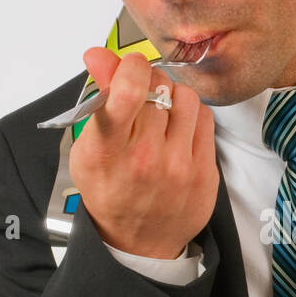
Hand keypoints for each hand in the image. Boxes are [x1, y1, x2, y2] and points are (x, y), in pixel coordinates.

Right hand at [68, 47, 218, 258]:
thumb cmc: (110, 190)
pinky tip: (178, 129)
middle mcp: (144, 159)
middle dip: (148, 80)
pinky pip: (205, 118)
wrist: (139, 242)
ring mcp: (179, 168)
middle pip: (157, 87)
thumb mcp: (90, 147)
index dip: (130, 66)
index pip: (127, 92)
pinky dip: (191, 114)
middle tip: (142, 93)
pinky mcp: (205, 172)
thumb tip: (100, 54)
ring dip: (172, 94)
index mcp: (106, 152)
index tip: (128, 68)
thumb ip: (100, 98)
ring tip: (161, 112)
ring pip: (185, 96)